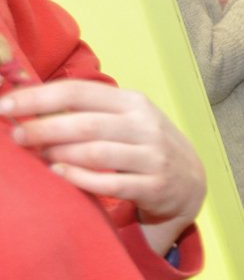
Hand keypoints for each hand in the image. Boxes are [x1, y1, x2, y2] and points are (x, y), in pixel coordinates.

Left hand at [0, 79, 204, 254]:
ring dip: (59, 153)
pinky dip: (79, 178)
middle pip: (84, 124)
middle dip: (43, 129)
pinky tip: (59, 173)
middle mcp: (146, 127)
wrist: (190, 183)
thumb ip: (88, 109)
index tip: (5, 106)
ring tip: (37, 154)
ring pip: (96, 153)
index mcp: (133, 102)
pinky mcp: (155, 187)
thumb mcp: (125, 119)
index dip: (38, 98)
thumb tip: (28, 101)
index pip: (78, 93)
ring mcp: (153, 158)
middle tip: (17, 136)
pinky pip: (109, 183)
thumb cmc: (143, 147)